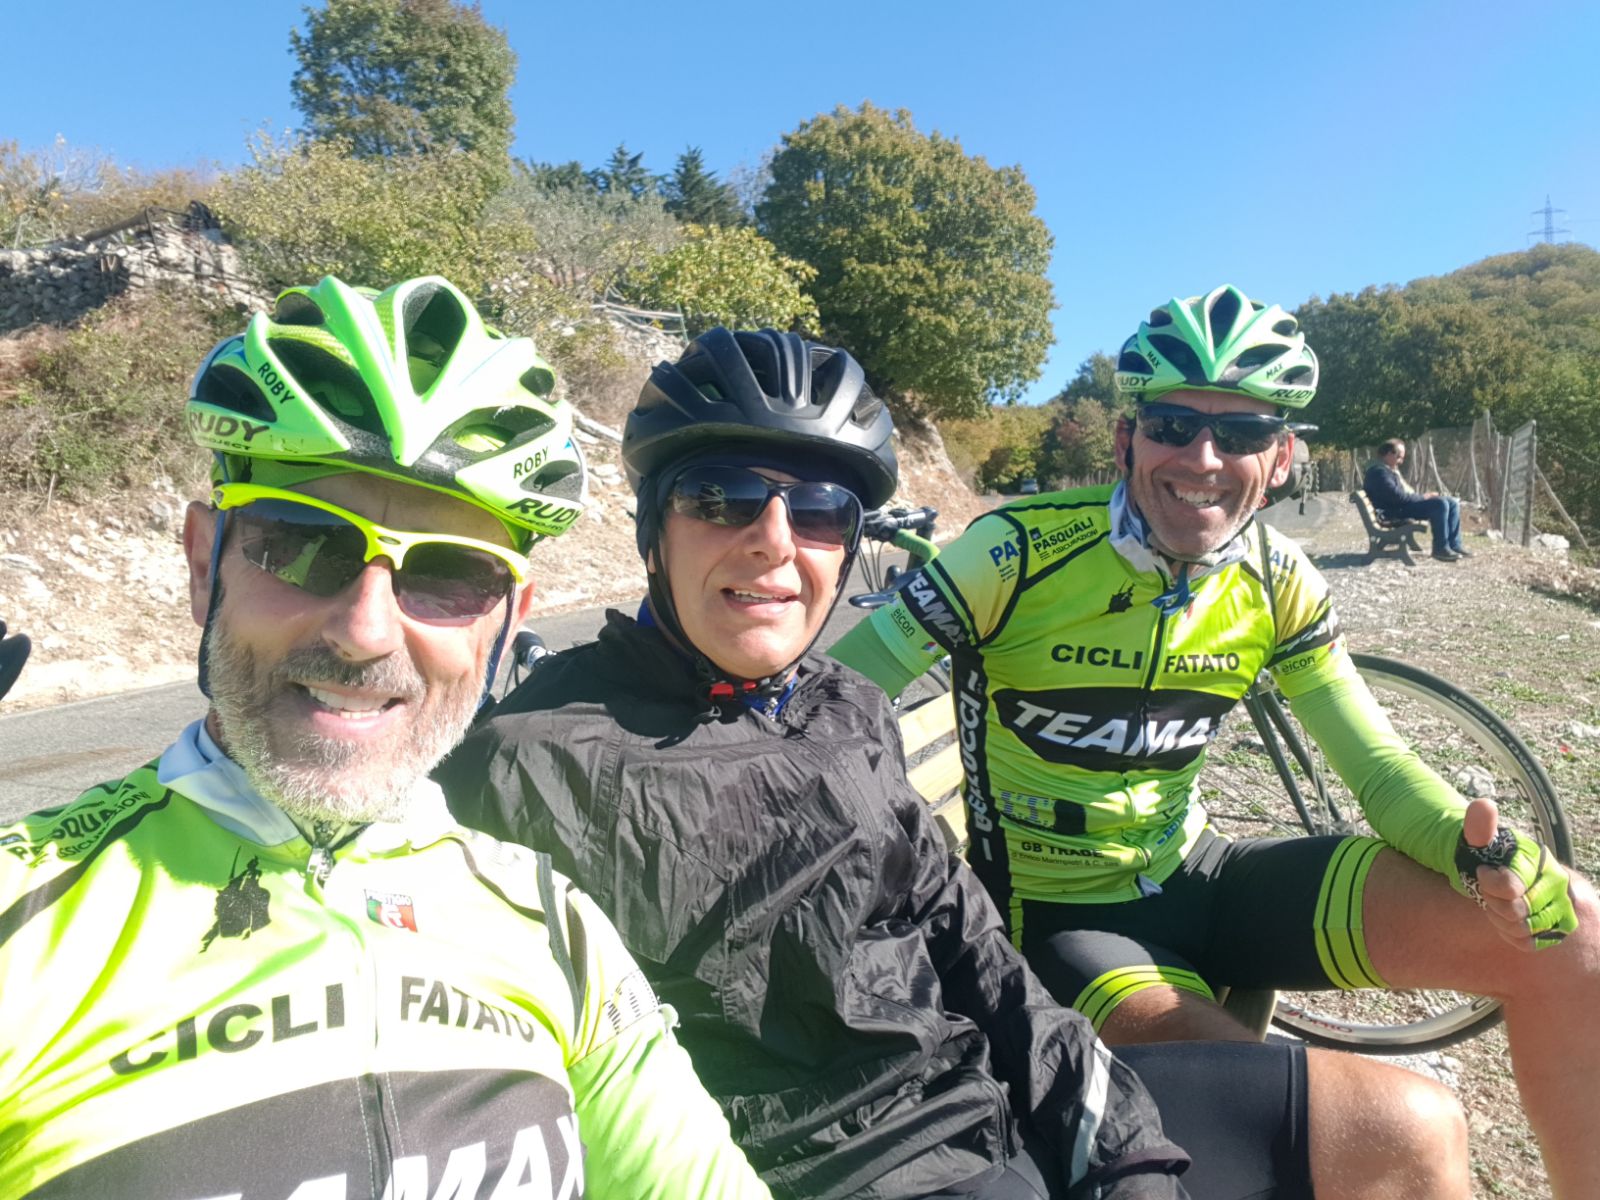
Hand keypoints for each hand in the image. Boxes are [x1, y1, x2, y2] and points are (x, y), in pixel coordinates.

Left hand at [1455, 798, 1577, 950]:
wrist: (1497, 869)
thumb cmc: (1487, 853)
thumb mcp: (1480, 837)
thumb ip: (1479, 825)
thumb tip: (1483, 805)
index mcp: (1540, 862)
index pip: (1512, 888)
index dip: (1489, 883)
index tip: (1483, 871)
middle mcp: (1558, 886)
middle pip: (1517, 912)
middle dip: (1492, 902)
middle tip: (1487, 889)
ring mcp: (1561, 909)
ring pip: (1523, 929)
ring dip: (1499, 919)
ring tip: (1494, 902)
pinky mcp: (1556, 929)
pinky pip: (1528, 943)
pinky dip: (1510, 934)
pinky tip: (1503, 918)